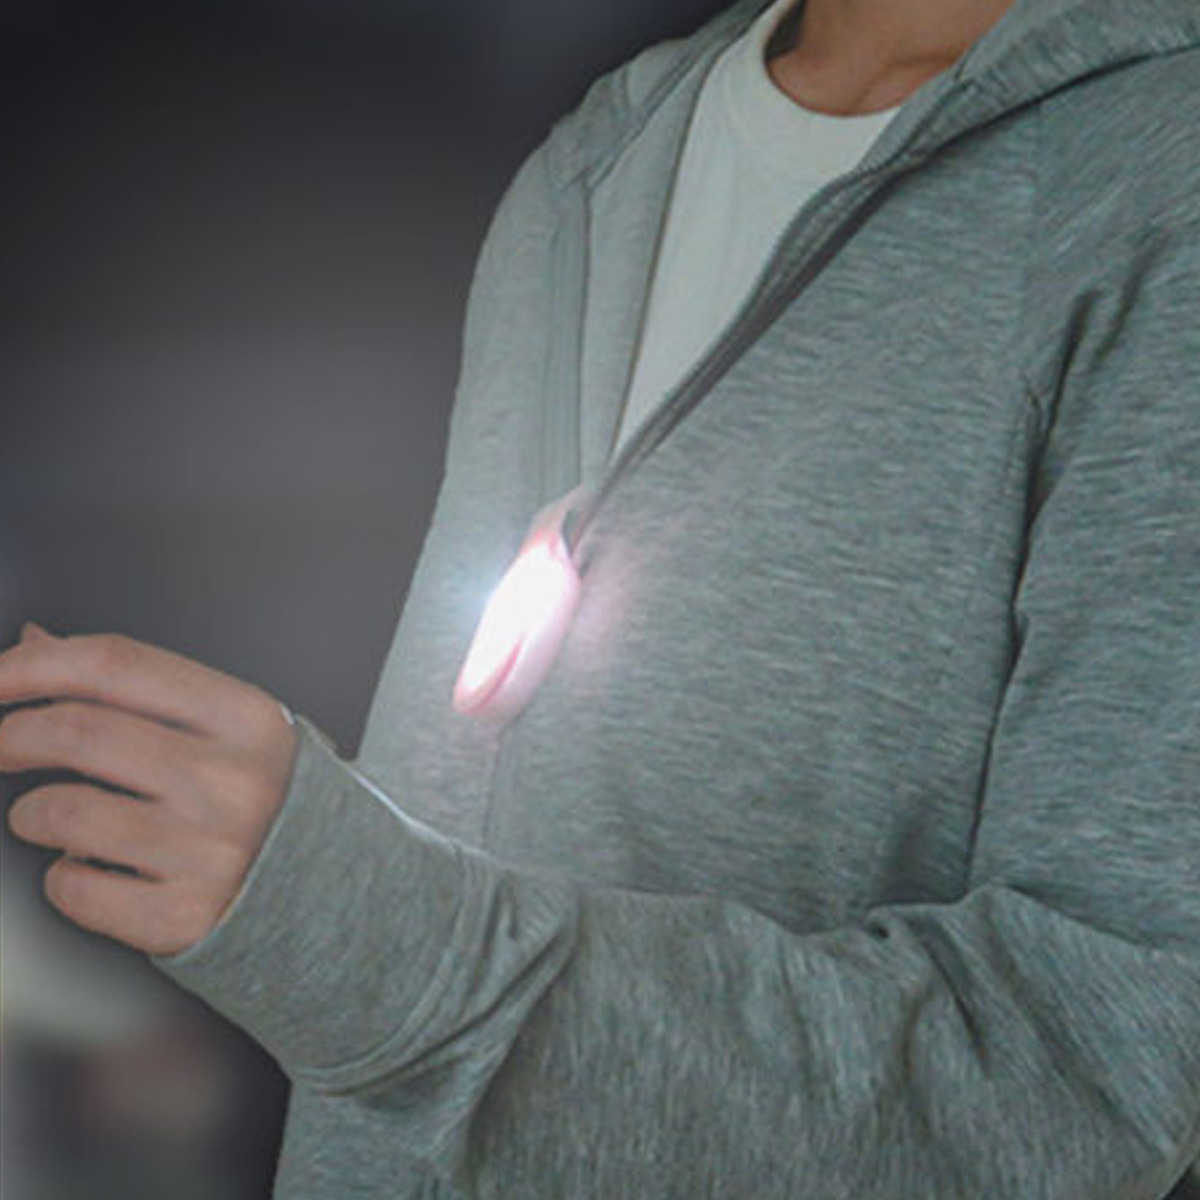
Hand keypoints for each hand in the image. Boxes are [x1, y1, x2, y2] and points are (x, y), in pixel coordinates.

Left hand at [1, 625, 297, 955]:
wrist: (327, 891)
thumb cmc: (265, 800)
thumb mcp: (226, 728)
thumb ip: (136, 685)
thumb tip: (37, 642)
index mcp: (247, 718)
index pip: (117, 665)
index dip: (34, 665)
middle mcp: (232, 780)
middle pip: (78, 731)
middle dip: (13, 735)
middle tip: (3, 746)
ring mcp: (209, 851)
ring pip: (59, 812)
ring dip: (33, 813)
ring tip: (56, 816)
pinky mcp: (183, 915)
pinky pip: (71, 888)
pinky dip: (64, 878)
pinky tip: (100, 869)